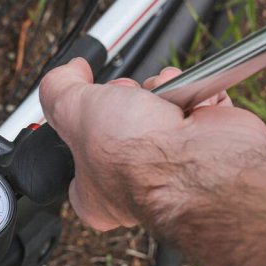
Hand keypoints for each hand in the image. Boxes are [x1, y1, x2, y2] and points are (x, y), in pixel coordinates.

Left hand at [38, 57, 265, 230]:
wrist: (208, 161)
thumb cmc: (141, 157)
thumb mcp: (72, 110)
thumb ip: (57, 88)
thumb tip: (69, 72)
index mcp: (97, 193)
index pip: (78, 154)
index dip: (82, 121)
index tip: (86, 107)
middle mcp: (137, 184)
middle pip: (123, 121)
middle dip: (126, 96)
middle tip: (128, 100)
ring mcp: (174, 164)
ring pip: (159, 108)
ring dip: (161, 88)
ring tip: (163, 96)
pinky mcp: (206, 144)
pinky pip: (196, 105)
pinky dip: (195, 91)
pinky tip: (190, 98)